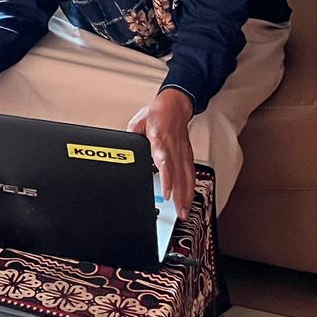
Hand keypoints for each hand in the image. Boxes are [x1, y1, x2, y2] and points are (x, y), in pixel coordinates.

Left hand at [127, 89, 195, 219]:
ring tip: (184, 211)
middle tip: (179, 212)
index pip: (165, 162)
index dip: (167, 180)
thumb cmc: (158, 112)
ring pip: (187, 176)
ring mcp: (182, 151)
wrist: (175, 104)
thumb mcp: (137, 122)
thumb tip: (125, 150)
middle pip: (179, 174)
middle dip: (180, 195)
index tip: (167, 193)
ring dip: (187, 195)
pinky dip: (191, 187)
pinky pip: (191, 172)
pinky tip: (189, 198)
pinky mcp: (187, 153)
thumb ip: (131, 138)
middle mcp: (174, 147)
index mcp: (160, 139)